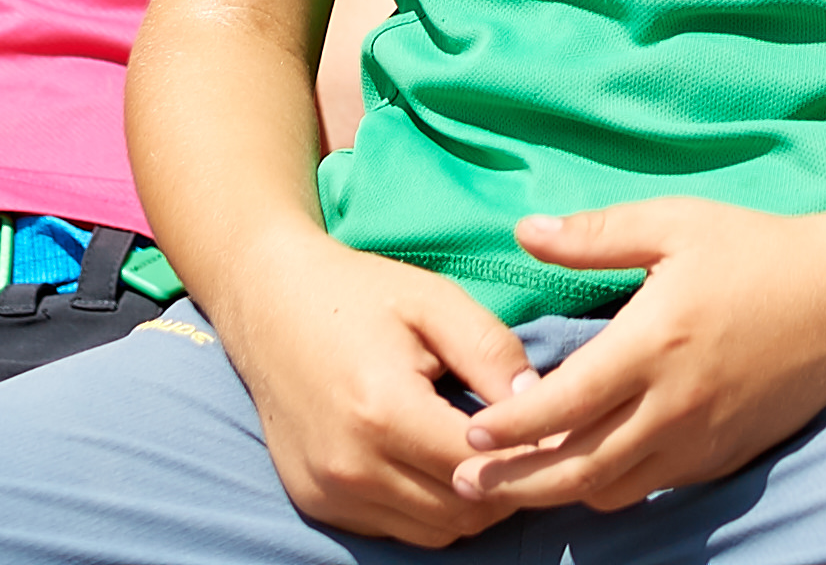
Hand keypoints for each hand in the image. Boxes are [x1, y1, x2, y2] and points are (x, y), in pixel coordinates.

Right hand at [208, 238, 531, 548]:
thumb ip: (492, 353)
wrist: (269, 303)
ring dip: (471, 503)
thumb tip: (544, 404)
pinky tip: (439, 462)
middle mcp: (351, 465)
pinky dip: (429, 508)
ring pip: (434, 532)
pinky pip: (395, 529)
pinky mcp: (317, 502)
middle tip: (531, 446)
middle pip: (462, 511)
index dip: (529, 454)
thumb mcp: (435, 301)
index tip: (556, 430)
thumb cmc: (359, 293)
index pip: (482, 467)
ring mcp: (329, 491)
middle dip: (507, 485)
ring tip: (490, 455)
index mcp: (384, 410)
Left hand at [449, 197, 825, 513]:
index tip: (469, 432)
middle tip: (465, 483)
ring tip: (515, 483)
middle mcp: (674, 405)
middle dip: (514, 481)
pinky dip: (609, 487)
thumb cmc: (761, 252)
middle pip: (575, 468)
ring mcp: (701, 440)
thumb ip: (595, 234)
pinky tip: (585, 471)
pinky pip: (653, 487)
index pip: (561, 406)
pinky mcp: (723, 458)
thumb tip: (524, 231)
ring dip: (558, 492)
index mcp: (654, 343)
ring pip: (611, 490)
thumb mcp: (676, 224)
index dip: (508, 428)